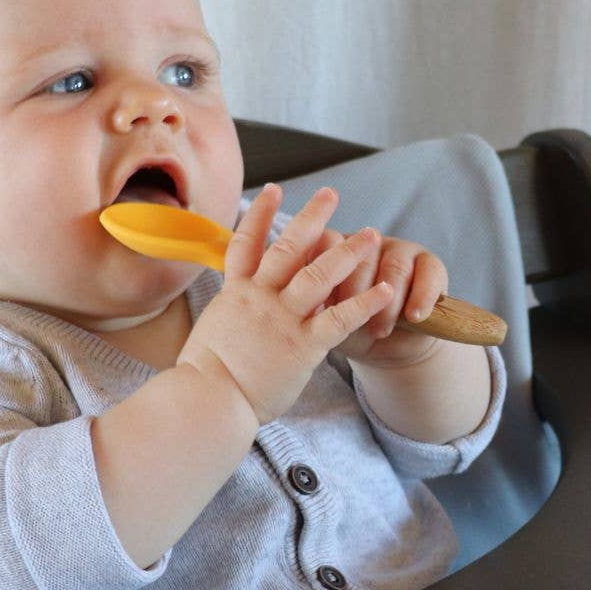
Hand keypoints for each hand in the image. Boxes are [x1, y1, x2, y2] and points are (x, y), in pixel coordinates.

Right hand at [177, 184, 391, 424]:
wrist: (210, 400)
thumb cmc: (205, 375)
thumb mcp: (212, 331)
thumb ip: (232, 314)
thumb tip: (236, 311)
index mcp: (236, 293)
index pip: (247, 243)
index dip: (261, 214)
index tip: (274, 189)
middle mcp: (260, 298)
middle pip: (288, 247)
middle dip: (312, 218)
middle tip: (331, 194)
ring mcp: (282, 319)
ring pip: (319, 275)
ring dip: (347, 252)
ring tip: (370, 235)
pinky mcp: (303, 345)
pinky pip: (340, 318)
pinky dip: (365, 303)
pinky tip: (386, 290)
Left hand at [310, 224, 448, 368]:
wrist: (389, 348)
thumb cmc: (349, 330)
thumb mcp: (325, 318)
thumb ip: (313, 301)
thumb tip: (303, 299)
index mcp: (335, 249)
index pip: (327, 240)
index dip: (326, 270)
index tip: (324, 304)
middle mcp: (367, 244)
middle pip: (361, 255)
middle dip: (356, 293)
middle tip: (354, 323)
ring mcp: (400, 250)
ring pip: (395, 267)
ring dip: (388, 304)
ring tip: (380, 331)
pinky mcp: (431, 264)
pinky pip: (428, 274)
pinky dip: (421, 298)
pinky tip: (414, 317)